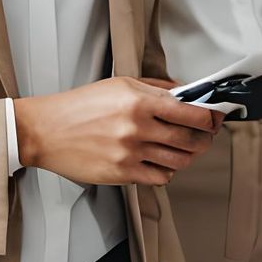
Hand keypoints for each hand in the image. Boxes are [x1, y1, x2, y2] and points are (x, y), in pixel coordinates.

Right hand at [13, 76, 222, 186]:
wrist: (46, 131)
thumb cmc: (81, 105)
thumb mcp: (121, 84)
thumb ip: (156, 88)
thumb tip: (186, 92)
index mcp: (140, 101)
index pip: (190, 113)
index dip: (210, 118)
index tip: (215, 119)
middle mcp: (138, 128)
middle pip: (190, 140)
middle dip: (204, 139)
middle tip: (206, 137)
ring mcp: (130, 153)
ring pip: (179, 161)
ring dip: (188, 157)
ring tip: (184, 150)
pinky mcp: (121, 174)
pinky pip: (159, 177)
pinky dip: (166, 171)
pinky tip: (160, 162)